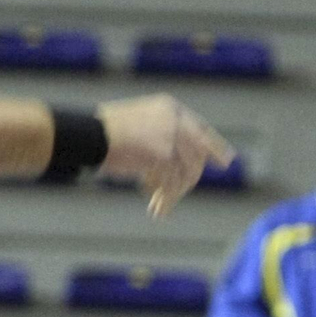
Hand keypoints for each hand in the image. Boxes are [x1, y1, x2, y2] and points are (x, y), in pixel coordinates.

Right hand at [97, 95, 233, 217]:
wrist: (89, 134)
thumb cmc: (101, 132)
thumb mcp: (134, 124)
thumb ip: (155, 136)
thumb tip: (165, 160)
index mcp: (168, 108)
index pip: (199, 129)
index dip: (214, 145)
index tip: (226, 160)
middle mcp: (174, 121)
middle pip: (196, 154)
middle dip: (193, 177)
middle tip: (184, 194)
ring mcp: (170, 138)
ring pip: (185, 171)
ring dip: (174, 193)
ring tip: (161, 206)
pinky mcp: (163, 156)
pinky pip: (171, 182)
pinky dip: (166, 198)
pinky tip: (157, 208)